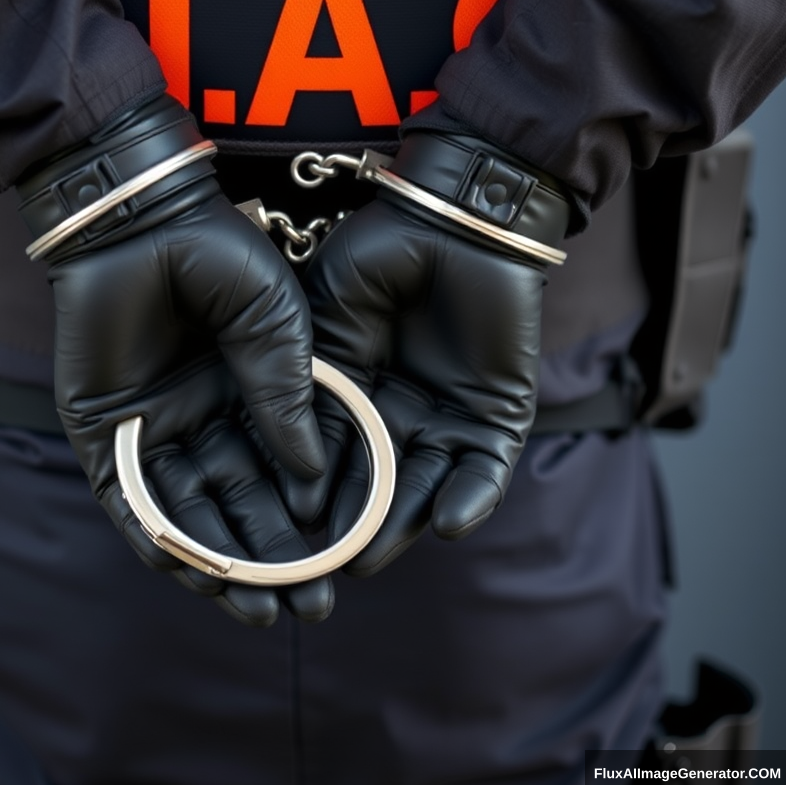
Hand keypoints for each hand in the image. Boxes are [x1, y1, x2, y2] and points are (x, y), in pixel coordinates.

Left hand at [18, 96, 331, 625]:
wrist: (143, 219)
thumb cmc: (218, 255)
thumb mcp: (280, 324)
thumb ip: (291, 396)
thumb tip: (316, 475)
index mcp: (249, 391)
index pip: (285, 472)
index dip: (315, 520)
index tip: (346, 561)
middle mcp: (204, 416)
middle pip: (241, 503)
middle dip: (274, 558)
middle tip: (309, 609)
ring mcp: (154, 426)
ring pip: (190, 511)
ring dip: (220, 562)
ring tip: (257, 611)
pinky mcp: (105, 429)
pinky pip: (130, 496)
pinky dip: (158, 535)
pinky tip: (193, 573)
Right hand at [304, 131, 569, 574]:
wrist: (457, 220)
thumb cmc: (382, 253)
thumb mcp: (326, 314)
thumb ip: (314, 381)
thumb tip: (296, 456)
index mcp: (353, 390)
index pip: (328, 454)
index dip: (307, 489)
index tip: (286, 523)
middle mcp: (397, 412)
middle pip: (373, 482)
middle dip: (351, 522)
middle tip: (325, 564)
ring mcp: (447, 416)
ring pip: (424, 485)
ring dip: (402, 522)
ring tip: (374, 559)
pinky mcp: (498, 416)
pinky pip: (486, 468)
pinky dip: (472, 496)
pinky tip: (449, 522)